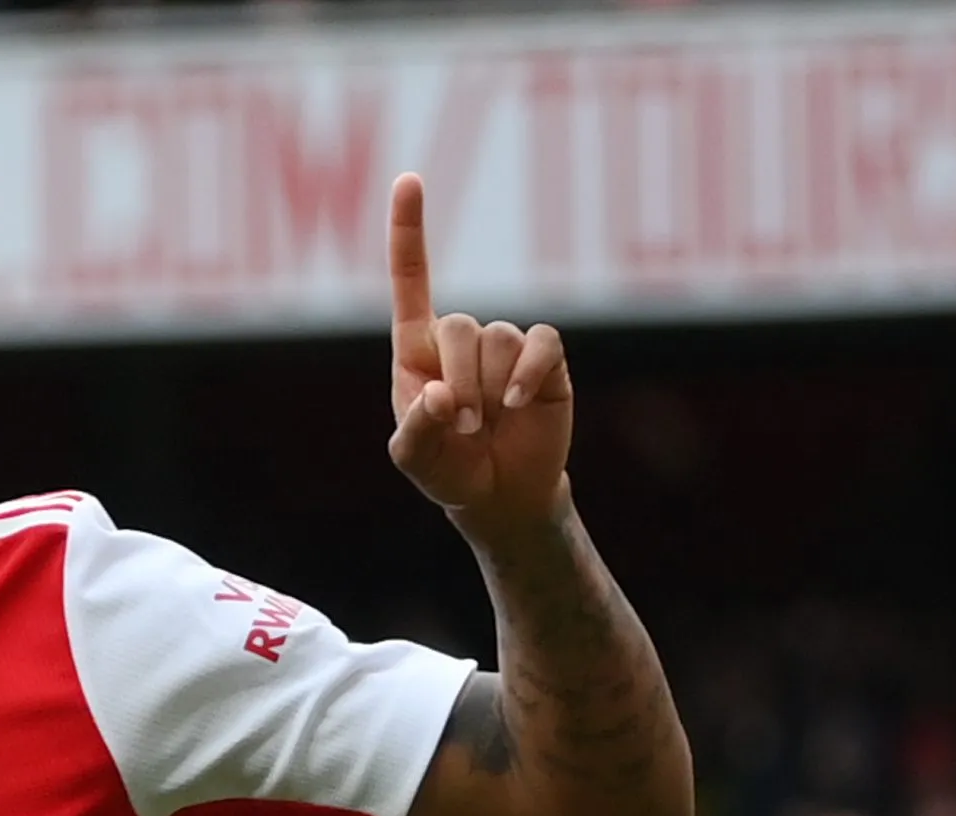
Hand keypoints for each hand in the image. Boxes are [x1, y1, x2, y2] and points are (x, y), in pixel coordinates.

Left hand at [387, 173, 573, 532]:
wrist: (499, 496)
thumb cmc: (447, 470)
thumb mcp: (415, 459)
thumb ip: (416, 429)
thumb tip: (439, 393)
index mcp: (418, 350)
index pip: (412, 279)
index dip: (410, 230)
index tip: (408, 178)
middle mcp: (461, 340)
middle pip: (459, 327)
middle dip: (459, 380)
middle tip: (460, 424)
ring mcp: (506, 348)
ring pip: (499, 341)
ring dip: (490, 388)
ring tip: (486, 424)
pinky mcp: (547, 361)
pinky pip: (542, 345)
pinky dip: (529, 373)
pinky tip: (519, 403)